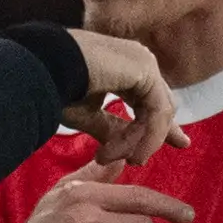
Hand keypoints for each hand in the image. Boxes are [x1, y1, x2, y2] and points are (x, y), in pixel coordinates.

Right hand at [63, 30, 186, 164]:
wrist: (44, 68)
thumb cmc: (57, 88)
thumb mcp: (89, 116)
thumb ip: (112, 130)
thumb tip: (127, 152)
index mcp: (127, 68)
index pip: (152, 99)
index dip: (160, 126)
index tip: (178, 144)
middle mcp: (139, 61)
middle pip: (161, 106)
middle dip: (155, 137)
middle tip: (138, 161)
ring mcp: (144, 62)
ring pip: (158, 114)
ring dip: (137, 142)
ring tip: (113, 158)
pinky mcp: (145, 69)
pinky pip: (155, 113)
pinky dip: (144, 137)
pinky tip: (128, 153)